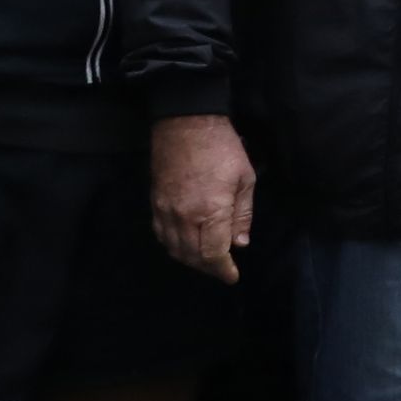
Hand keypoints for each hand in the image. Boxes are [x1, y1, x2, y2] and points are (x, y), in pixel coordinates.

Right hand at [148, 113, 254, 281]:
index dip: (222, 270)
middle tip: (222, 270)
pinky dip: (173, 245)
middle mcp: (183, 215)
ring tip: (207, 260)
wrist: (185, 123)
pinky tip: (185, 244)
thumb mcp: (246, 180)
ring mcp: (165, 209)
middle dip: (208, 268)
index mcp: (210, 212)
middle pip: (192, 256)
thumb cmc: (223, 148)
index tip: (232, 277)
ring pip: (174, 247)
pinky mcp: (155, 201)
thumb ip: (242, 215)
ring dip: (190, 259)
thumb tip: (240, 243)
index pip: (213, 254)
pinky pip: (161, 233)